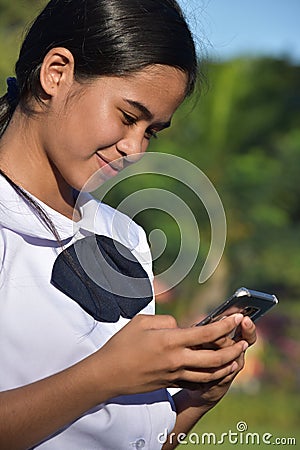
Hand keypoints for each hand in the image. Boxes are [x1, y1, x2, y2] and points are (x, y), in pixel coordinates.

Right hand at [92, 313, 247, 399]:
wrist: (108, 374)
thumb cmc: (122, 345)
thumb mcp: (142, 321)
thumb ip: (165, 320)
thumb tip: (180, 325)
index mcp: (170, 340)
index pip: (206, 332)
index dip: (224, 325)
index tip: (235, 317)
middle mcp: (177, 359)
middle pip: (215, 357)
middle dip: (233, 349)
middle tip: (244, 342)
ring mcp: (175, 374)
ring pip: (209, 373)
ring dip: (226, 365)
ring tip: (236, 358)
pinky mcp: (171, 383)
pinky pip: (197, 381)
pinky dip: (210, 376)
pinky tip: (216, 371)